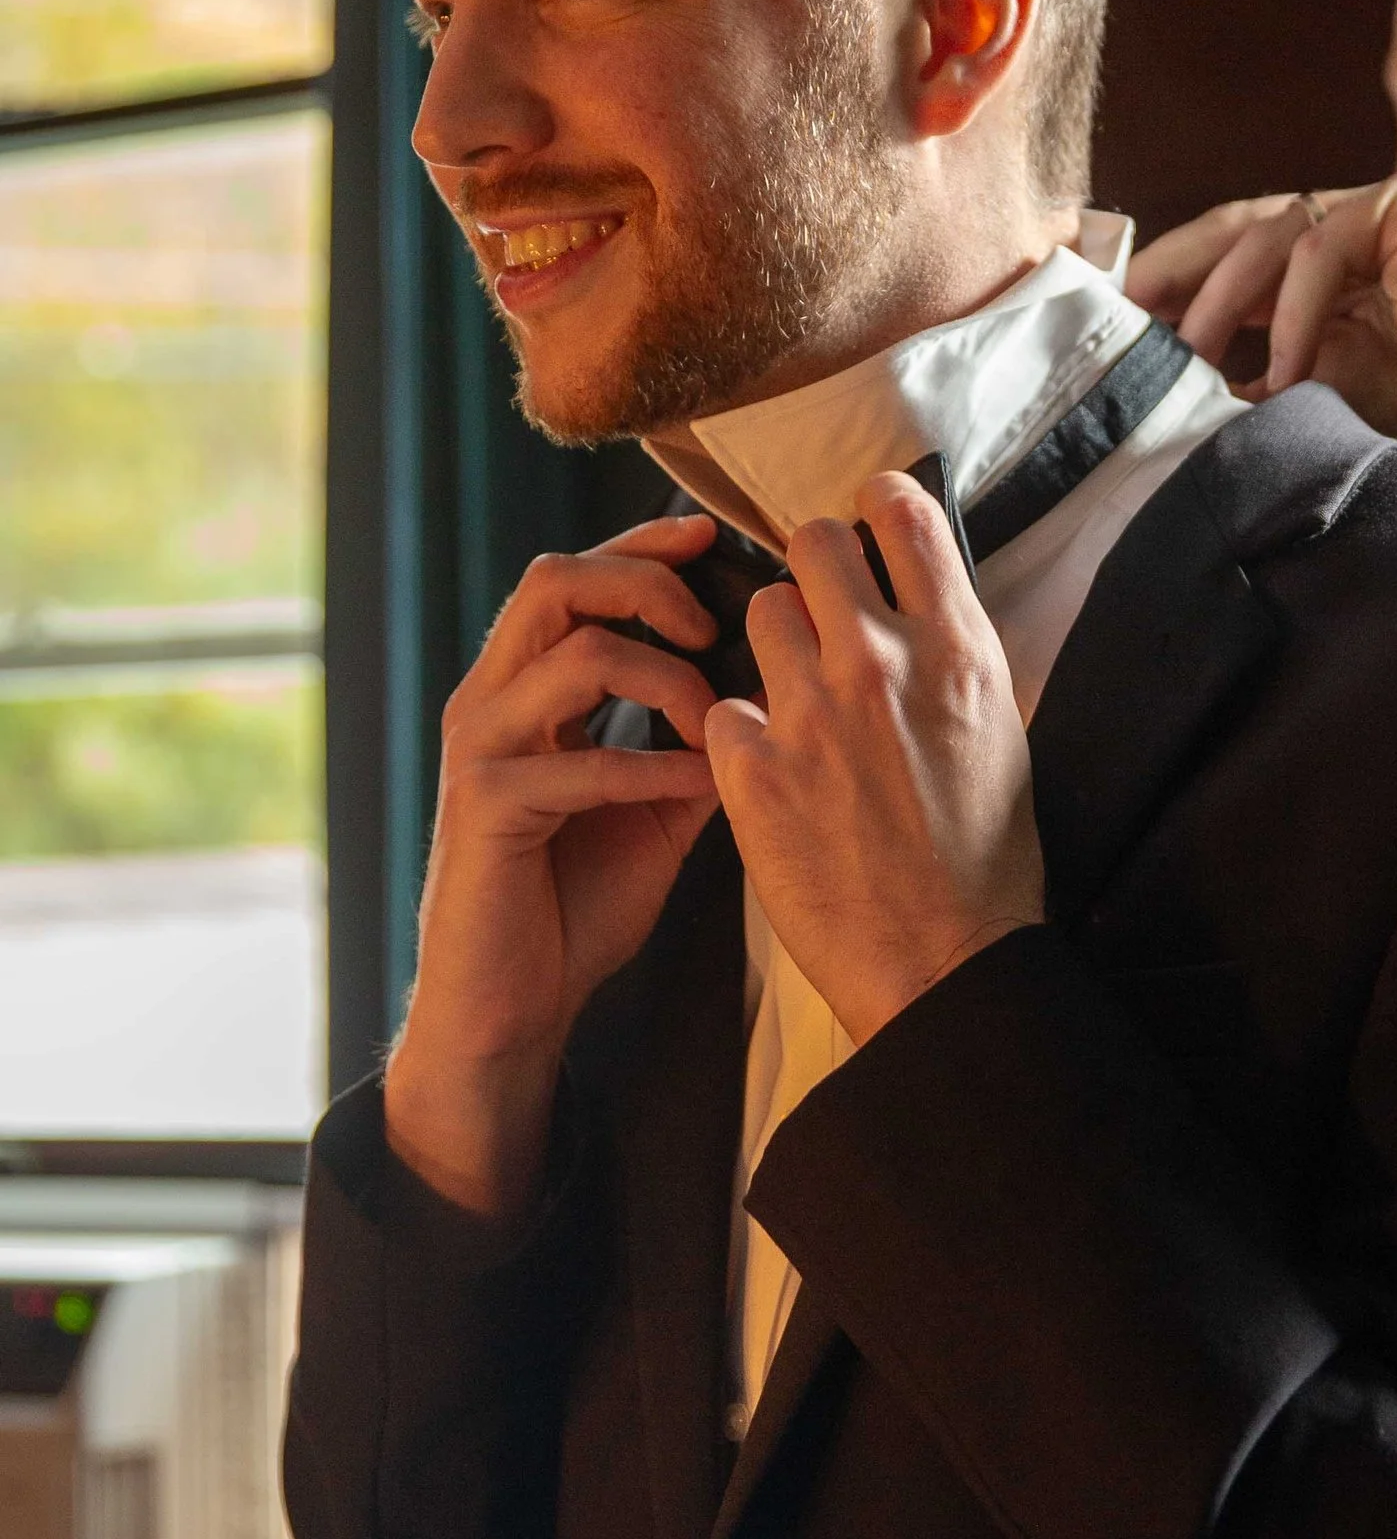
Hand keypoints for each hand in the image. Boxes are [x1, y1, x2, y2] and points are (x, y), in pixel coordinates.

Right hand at [387, 513, 724, 1215]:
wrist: (512, 1003)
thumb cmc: (577, 902)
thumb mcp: (656, 804)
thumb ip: (696, 740)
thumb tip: (774, 683)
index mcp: (525, 688)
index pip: (577, 577)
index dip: (642, 544)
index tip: (712, 535)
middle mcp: (491, 701)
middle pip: (555, 581)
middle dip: (646, 583)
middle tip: (712, 624)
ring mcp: (480, 750)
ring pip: (573, 656)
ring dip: (666, 680)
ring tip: (719, 723)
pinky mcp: (483, 807)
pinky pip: (577, 761)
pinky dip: (651, 767)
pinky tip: (700, 787)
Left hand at [705, 474, 1044, 1050]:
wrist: (944, 959)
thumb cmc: (985, 858)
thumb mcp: (998, 729)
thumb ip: (950, 655)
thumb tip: (920, 605)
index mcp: (955, 648)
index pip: (902, 513)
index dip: (876, 504)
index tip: (866, 517)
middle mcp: (880, 662)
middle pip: (811, 544)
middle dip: (811, 566)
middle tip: (817, 606)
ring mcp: (810, 713)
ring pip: (758, 614)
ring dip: (772, 646)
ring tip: (794, 699)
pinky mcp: (752, 770)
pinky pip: (723, 706)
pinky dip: (741, 734)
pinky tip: (770, 772)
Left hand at [1134, 171, 1396, 445]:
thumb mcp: (1310, 396)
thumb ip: (1245, 378)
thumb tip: (1154, 394)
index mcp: (1318, 268)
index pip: (1224, 253)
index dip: (1165, 280)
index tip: (1106, 324)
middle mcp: (1345, 229)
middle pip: (1232, 229)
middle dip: (1169, 276)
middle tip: (1118, 327)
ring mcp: (1378, 209)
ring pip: (1268, 233)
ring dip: (1221, 303)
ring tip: (1191, 366)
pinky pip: (1323, 243)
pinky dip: (1293, 307)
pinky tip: (1284, 371)